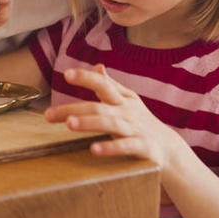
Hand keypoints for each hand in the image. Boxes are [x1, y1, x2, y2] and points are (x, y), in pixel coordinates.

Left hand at [44, 64, 185, 168]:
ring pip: (110, 124)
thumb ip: (111, 85)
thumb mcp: (128, 101)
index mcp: (122, 99)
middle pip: (98, 106)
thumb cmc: (141, 122)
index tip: (66, 74)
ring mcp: (135, 129)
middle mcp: (127, 112)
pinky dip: (110, 147)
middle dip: (73, 109)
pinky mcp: (142, 147)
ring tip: (69, 124)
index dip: (86, 77)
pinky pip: (125, 146)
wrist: (170, 150)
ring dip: (89, 123)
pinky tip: (94, 149)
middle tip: (49, 114)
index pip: (102, 84)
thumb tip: (97, 66)